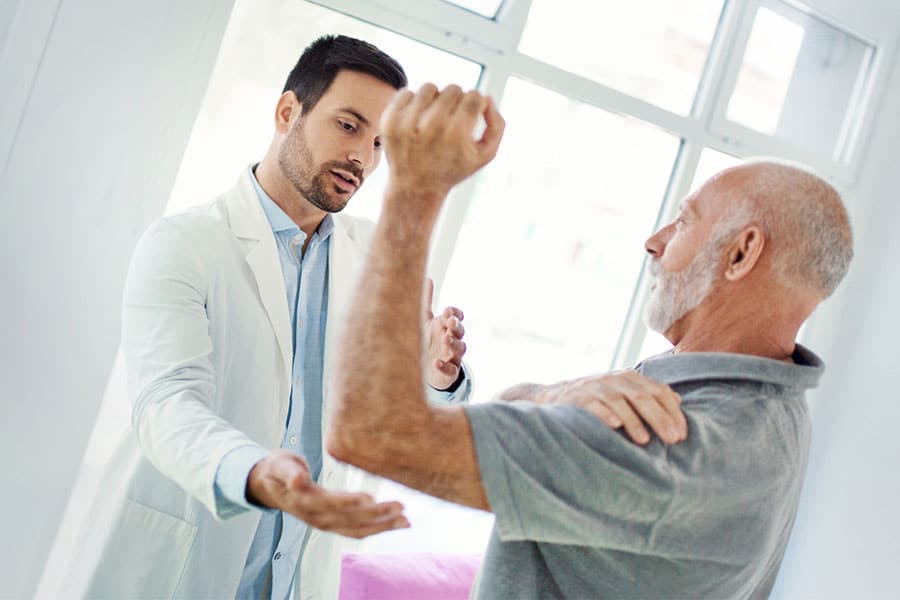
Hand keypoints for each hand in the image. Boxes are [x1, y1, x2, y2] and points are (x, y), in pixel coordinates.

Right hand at [247, 450, 408, 538]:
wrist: (268, 486)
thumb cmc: (278, 470)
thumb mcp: (279, 465)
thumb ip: (289, 472)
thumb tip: (298, 480)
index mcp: (303, 500)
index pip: (329, 502)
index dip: (348, 502)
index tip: (370, 498)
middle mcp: (315, 516)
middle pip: (348, 518)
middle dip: (376, 515)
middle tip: (400, 506)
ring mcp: (323, 523)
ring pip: (355, 529)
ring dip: (381, 526)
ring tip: (405, 520)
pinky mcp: (331, 524)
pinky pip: (356, 530)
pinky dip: (377, 529)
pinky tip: (395, 524)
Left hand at [380, 83, 504, 204]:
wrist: (415, 187)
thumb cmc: (453, 168)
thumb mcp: (484, 155)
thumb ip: (497, 125)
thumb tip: (487, 97)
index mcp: (457, 134)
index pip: (474, 96)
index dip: (476, 105)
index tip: (470, 118)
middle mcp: (431, 126)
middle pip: (453, 89)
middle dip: (457, 101)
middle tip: (452, 121)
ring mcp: (407, 122)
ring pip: (430, 87)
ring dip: (435, 99)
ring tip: (434, 119)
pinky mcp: (390, 120)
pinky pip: (407, 92)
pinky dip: (414, 103)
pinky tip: (417, 121)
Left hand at [423, 279, 465, 388]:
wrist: (421, 368)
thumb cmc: (425, 340)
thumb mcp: (423, 320)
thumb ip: (425, 301)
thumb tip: (428, 278)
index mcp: (446, 325)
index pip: (456, 316)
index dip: (454, 314)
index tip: (447, 311)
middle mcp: (452, 339)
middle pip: (460, 331)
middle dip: (456, 326)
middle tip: (450, 322)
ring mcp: (452, 356)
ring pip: (460, 349)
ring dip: (454, 343)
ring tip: (445, 338)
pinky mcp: (449, 372)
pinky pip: (451, 370)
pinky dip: (444, 366)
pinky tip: (436, 362)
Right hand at [537, 371, 686, 444]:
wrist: (552, 396)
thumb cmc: (595, 400)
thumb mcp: (623, 393)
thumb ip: (648, 395)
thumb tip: (678, 400)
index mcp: (629, 378)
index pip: (658, 390)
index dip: (672, 411)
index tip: (682, 434)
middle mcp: (613, 380)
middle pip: (642, 396)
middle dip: (660, 418)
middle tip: (673, 440)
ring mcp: (594, 387)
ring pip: (619, 400)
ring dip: (634, 420)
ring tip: (645, 440)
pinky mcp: (576, 397)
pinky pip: (592, 404)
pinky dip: (604, 413)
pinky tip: (614, 426)